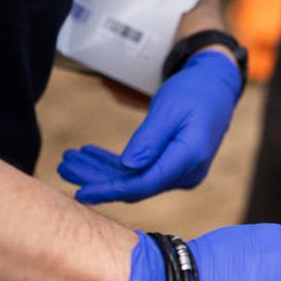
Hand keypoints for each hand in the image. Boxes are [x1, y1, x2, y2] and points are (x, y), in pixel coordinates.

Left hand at [58, 49, 241, 203]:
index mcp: (189, 158)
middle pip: (136, 185)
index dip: (110, 190)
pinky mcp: (174, 166)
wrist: (216, 86)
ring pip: (135, 179)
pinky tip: (91, 155)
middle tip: (63, 168)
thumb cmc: (194, 91)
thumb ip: (149, 139)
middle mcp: (187, 172)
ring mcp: (182, 172)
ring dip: (102, 171)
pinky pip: (142, 171)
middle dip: (98, 179)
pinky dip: (116, 165)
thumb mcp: (168, 108)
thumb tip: (127, 167)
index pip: (144, 184)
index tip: (80, 193)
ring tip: (70, 161)